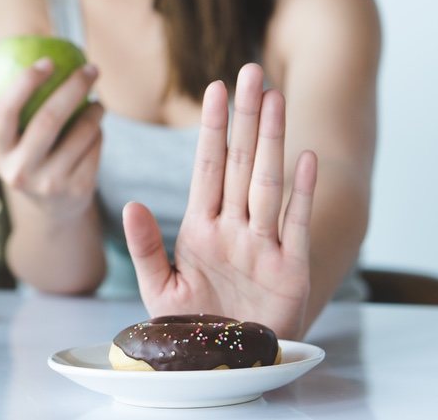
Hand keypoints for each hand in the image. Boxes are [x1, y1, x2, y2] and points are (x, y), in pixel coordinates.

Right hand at [0, 59, 103, 219]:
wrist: (54, 208)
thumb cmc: (22, 159)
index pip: (4, 112)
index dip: (25, 83)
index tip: (47, 61)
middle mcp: (20, 172)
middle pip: (48, 119)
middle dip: (73, 87)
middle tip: (89, 69)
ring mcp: (49, 184)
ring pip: (80, 132)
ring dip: (95, 111)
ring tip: (96, 102)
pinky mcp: (77, 190)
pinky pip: (95, 147)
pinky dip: (99, 133)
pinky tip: (97, 129)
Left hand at [123, 64, 317, 339]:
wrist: (227, 364)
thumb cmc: (194, 325)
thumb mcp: (160, 288)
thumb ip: (146, 246)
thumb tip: (130, 203)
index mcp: (201, 229)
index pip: (207, 168)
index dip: (211, 129)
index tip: (214, 90)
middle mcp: (235, 229)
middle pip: (240, 164)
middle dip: (245, 119)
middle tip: (251, 73)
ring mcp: (264, 246)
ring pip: (268, 184)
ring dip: (272, 142)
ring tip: (275, 99)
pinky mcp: (290, 270)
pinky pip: (296, 225)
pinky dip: (302, 194)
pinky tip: (306, 158)